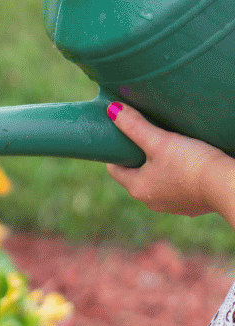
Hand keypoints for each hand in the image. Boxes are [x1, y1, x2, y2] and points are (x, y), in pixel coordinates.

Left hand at [105, 102, 234, 218]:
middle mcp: (150, 202)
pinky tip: (187, 165)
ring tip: (168, 150)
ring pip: (156, 182)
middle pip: (136, 176)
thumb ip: (135, 126)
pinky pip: (177, 189)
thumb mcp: (160, 141)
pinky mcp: (190, 206)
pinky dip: (177, 177)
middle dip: (138, 159)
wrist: (227, 185)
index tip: (124, 139)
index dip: (117, 153)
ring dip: (158, 168)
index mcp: (137, 188)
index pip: (115, 169)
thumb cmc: (190, 163)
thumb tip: (112, 109)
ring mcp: (170, 206)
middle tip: (146, 139)